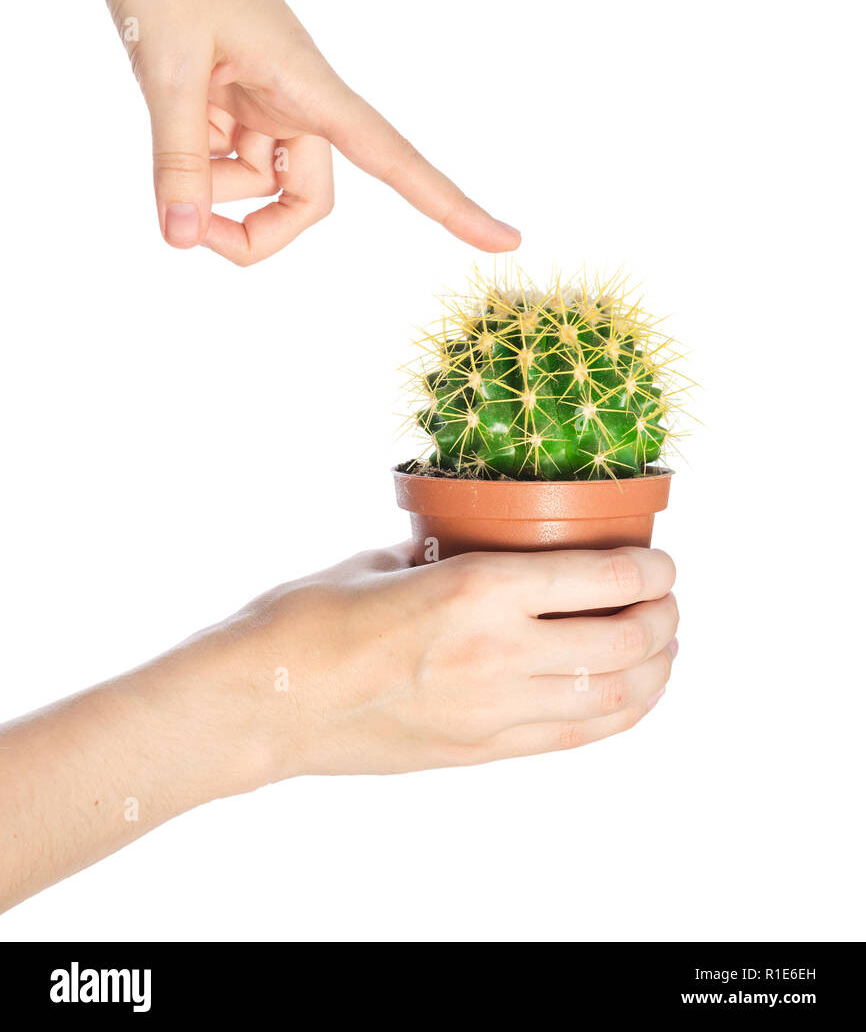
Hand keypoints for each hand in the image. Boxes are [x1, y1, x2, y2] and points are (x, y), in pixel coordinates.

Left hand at [91, 0, 520, 263]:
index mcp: (313, 86)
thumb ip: (177, 161)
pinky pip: (223, 157)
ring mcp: (266, 99)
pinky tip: (170, 106)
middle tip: (191, 234)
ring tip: (171, 118)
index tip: (508, 242)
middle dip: (254, 230)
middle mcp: (300, 99)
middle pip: (305, 200)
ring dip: (208, 183)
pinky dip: (192, 157)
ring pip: (256, 183)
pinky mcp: (234, 94)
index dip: (453, 206)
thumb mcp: (166, 69)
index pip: (398, 159)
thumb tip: (184, 242)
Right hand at [214, 542, 678, 780]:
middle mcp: (499, 653)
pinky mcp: (481, 751)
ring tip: (661, 647)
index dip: (652, 570)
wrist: (265, 701)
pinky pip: (574, 736)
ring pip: (613, 697)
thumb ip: (443, 550)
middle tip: (666, 600)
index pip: (604, 580)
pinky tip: (628, 694)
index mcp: (477, 590)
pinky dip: (617, 714)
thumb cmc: (310, 618)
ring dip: (654, 669)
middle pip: (625, 641)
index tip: (661, 560)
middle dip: (663, 617)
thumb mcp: (383, 558)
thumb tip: (473, 540)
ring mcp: (494, 712)